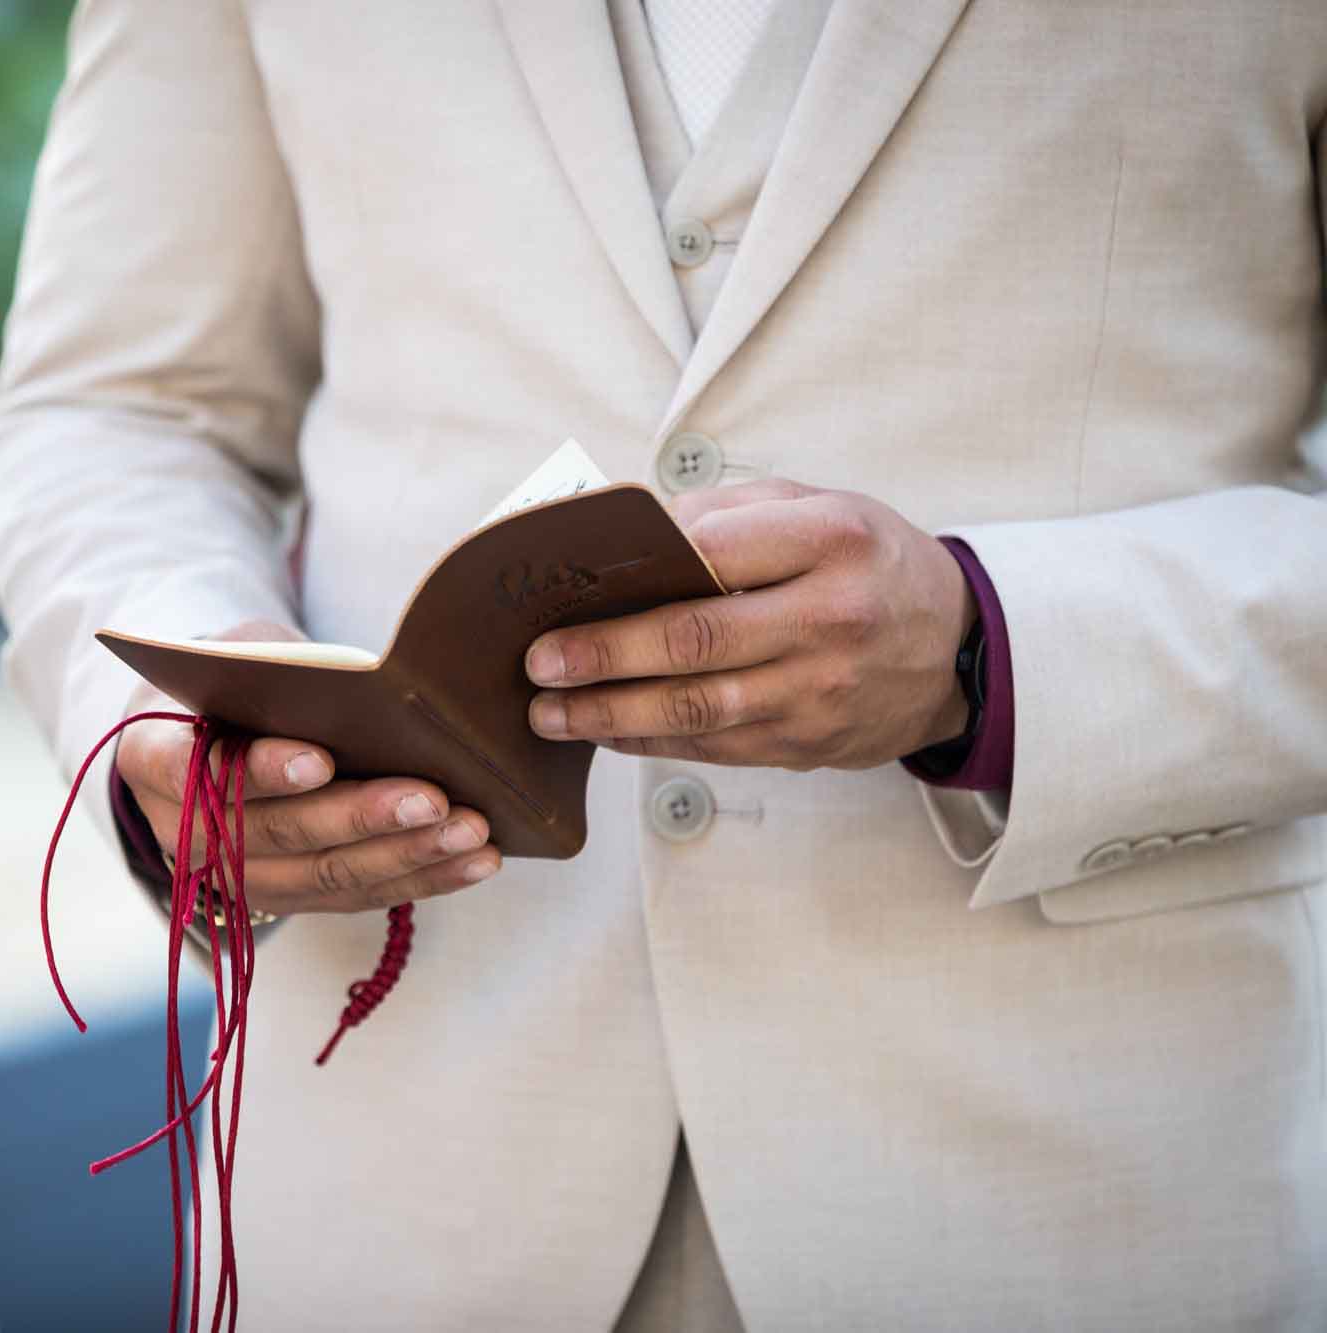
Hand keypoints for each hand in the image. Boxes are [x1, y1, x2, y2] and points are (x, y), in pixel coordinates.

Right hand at [116, 621, 502, 913]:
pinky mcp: (285, 898)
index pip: (198, 771)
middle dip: (361, 818)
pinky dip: (422, 879)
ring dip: (406, 857)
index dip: (260, 769)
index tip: (321, 758)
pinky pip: (356, 898)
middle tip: (434, 799)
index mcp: (153, 758)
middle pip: (275, 834)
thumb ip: (284, 672)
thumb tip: (373, 687)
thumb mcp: (242, 654)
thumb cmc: (233, 679)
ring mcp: (232, 878)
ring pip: (322, 878)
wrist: (203, 734)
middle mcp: (181, 833)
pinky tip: (476, 861)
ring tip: (472, 832)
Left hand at [525, 480, 975, 769]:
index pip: (712, 554)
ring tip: (550, 713)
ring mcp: (820, 691)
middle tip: (538, 664)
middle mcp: (830, 618)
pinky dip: (650, 743)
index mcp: (830, 541)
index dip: (633, 576)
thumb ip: (726, 514)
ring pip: (697, 710)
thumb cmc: (869, 564)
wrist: (959, 646)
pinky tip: (606, 732)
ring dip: (611, 716)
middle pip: (695, 641)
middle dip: (603, 656)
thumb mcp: (817, 508)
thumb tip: (625, 535)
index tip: (565, 591)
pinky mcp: (809, 744)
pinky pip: (714, 748)